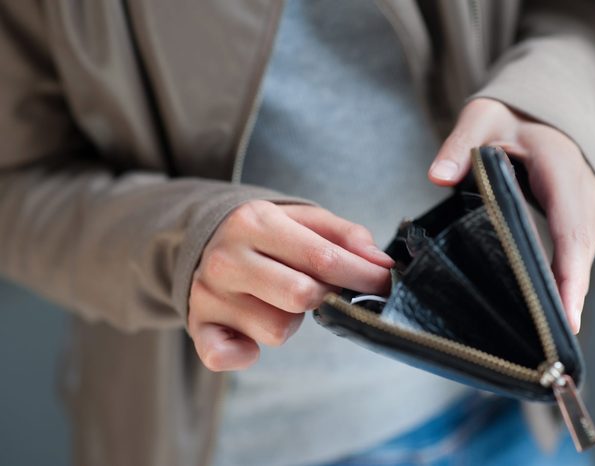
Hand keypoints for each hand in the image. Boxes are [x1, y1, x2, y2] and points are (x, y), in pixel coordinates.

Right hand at [189, 201, 392, 370]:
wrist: (203, 241)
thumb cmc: (267, 234)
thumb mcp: (304, 219)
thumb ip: (345, 235)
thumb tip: (379, 262)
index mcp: (255, 222)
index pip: (321, 257)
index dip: (362, 275)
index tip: (385, 283)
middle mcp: (227, 258)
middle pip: (301, 295)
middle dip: (324, 297)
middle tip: (323, 289)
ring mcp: (207, 294)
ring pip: (276, 330)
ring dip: (289, 321)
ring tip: (277, 300)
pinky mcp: (197, 326)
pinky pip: (224, 357)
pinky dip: (243, 353)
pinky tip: (248, 335)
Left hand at [428, 98, 594, 332]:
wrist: (543, 114)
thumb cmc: (511, 119)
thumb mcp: (481, 119)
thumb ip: (459, 146)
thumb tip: (437, 175)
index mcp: (564, 172)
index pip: (570, 232)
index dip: (569, 278)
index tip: (564, 319)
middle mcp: (588, 197)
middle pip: (578, 257)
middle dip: (563, 300)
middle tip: (542, 349)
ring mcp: (593, 212)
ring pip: (580, 261)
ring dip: (563, 296)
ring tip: (541, 339)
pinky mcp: (588, 222)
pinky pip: (576, 258)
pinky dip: (562, 282)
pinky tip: (543, 311)